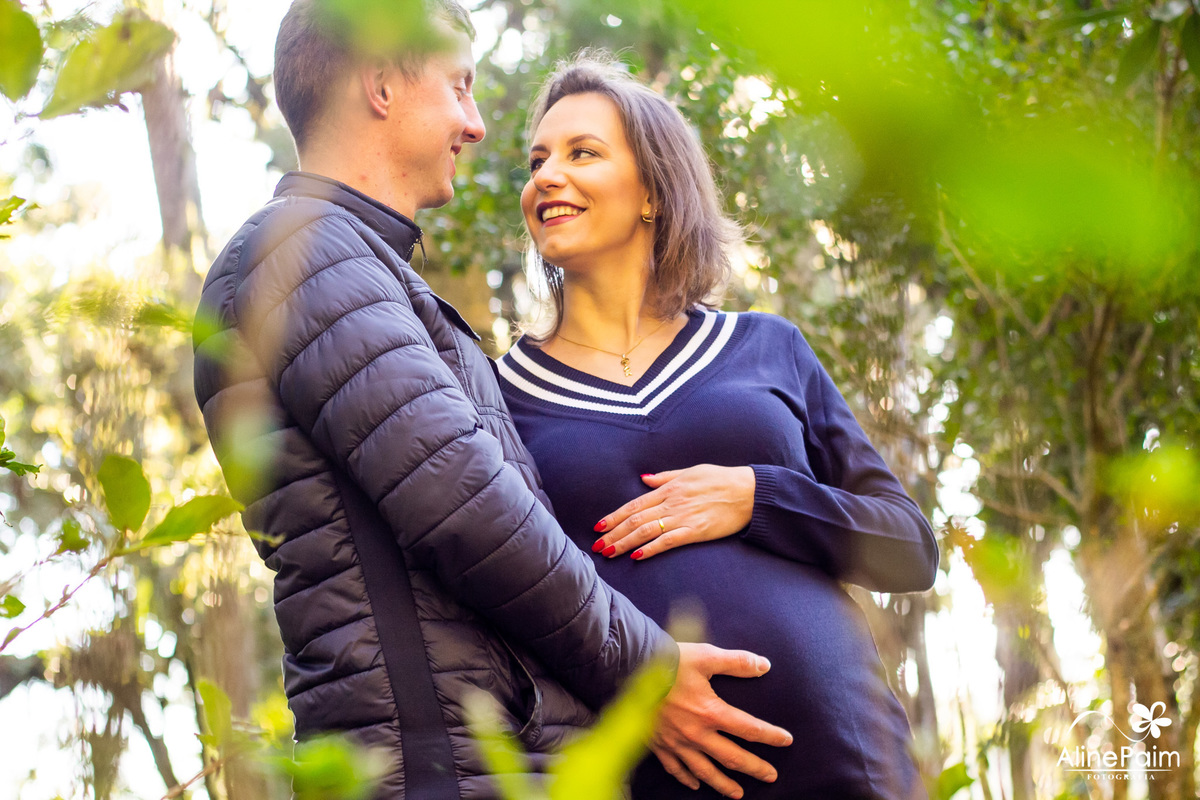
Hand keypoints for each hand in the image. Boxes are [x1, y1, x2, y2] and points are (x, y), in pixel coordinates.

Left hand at [592, 465, 755, 559]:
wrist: (748, 491)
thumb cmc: (721, 479)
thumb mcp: (691, 471)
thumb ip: (665, 477)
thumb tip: (644, 478)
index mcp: (669, 489)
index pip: (634, 504)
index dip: (614, 516)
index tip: (598, 526)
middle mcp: (671, 503)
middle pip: (635, 520)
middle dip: (613, 533)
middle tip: (596, 546)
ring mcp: (683, 517)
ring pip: (646, 531)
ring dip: (624, 543)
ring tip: (608, 553)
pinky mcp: (696, 531)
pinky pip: (668, 541)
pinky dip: (650, 549)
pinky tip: (637, 556)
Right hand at [652, 642, 792, 797]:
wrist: (630, 668)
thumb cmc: (671, 661)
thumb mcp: (707, 656)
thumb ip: (737, 662)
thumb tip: (764, 666)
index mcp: (711, 713)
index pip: (750, 729)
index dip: (771, 736)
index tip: (786, 741)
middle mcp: (697, 734)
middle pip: (732, 757)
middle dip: (754, 768)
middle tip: (771, 776)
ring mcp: (676, 743)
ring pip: (705, 771)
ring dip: (724, 784)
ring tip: (739, 794)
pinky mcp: (659, 745)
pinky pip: (675, 768)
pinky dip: (687, 778)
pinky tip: (696, 784)